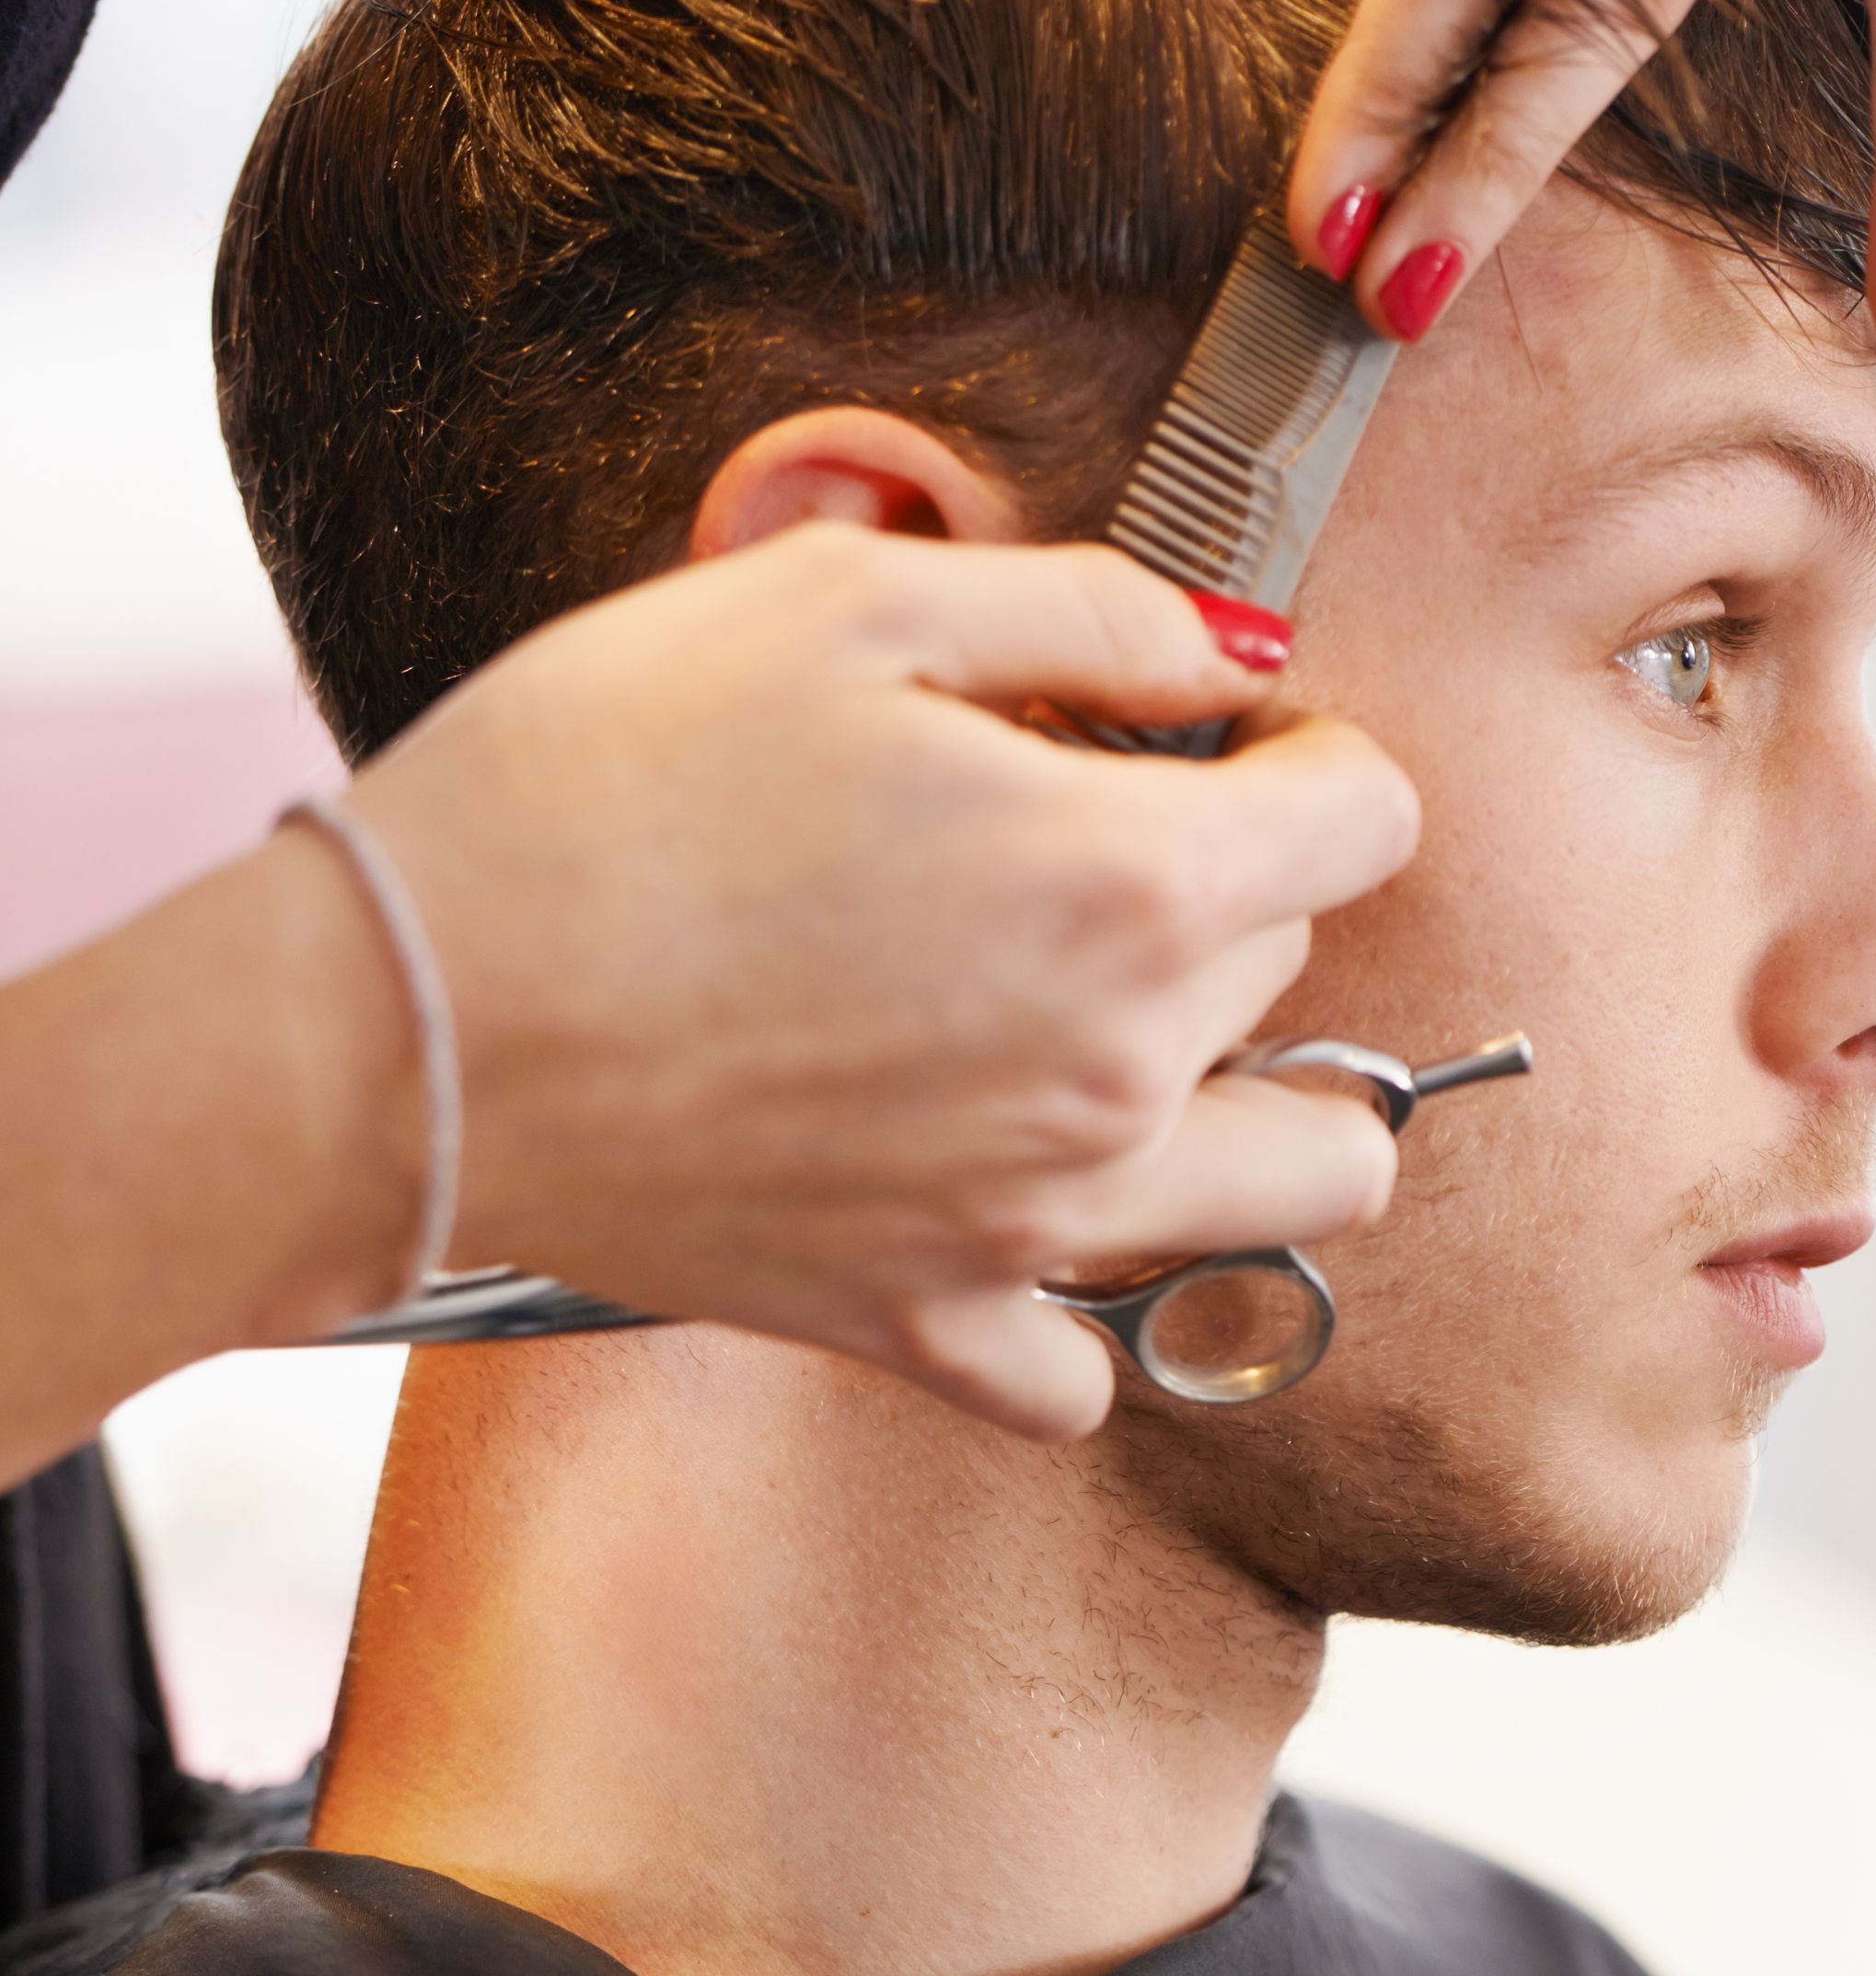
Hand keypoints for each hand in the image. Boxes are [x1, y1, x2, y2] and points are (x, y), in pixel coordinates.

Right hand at [343, 526, 1418, 1441]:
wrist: (405, 1022)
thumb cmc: (596, 787)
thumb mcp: (844, 602)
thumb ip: (1088, 615)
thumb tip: (1230, 657)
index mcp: (1126, 885)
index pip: (1369, 821)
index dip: (1311, 754)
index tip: (1221, 743)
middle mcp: (1119, 1077)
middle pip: (1300, 977)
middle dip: (1226, 894)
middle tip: (1072, 845)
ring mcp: (1033, 1227)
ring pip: (1294, 1199)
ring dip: (1262, 1113)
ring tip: (1132, 1040)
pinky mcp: (922, 1325)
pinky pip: (1083, 1373)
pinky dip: (1076, 1305)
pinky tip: (1007, 1202)